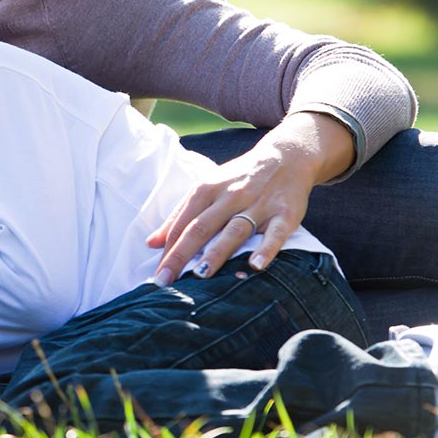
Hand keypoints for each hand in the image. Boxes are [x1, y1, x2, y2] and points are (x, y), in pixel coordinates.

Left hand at [147, 112, 352, 282]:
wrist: (286, 156)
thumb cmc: (238, 178)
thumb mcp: (206, 188)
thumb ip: (179, 215)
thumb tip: (151, 242)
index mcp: (207, 189)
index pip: (182, 223)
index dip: (167, 249)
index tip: (157, 275)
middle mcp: (230, 196)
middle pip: (201, 228)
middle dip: (181, 255)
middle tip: (165, 281)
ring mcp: (258, 204)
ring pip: (234, 230)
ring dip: (216, 252)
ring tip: (201, 275)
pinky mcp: (285, 213)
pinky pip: (276, 233)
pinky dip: (266, 249)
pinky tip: (256, 265)